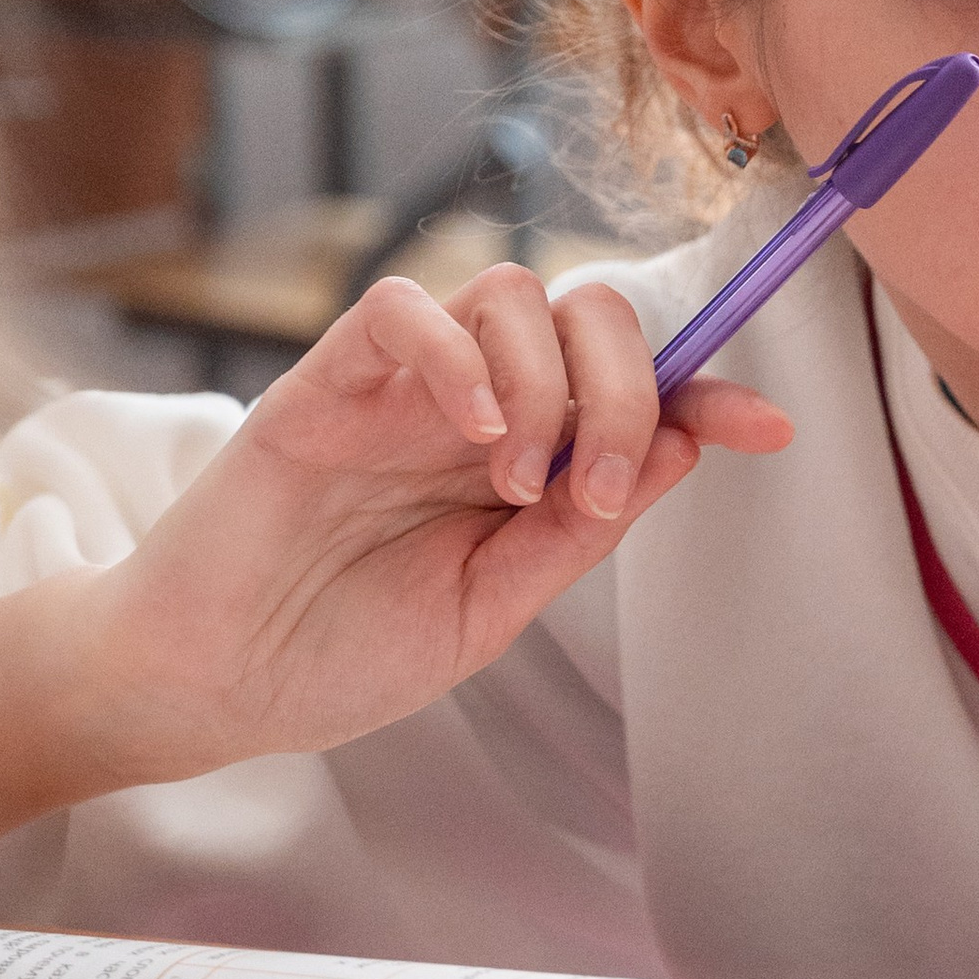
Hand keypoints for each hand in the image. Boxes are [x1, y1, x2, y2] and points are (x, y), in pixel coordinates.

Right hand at [79, 264, 790, 785]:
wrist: (211, 686)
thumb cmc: (338, 651)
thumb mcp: (492, 607)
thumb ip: (581, 530)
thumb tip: (684, 442)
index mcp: (519, 460)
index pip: (631, 386)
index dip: (703, 389)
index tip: (767, 429)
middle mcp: (469, 406)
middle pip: (584, 313)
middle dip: (627, 386)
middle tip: (600, 487)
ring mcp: (398, 388)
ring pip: (508, 292)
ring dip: (546, 382)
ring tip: (516, 484)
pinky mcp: (323, 383)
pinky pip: (401, 309)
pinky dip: (457, 355)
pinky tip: (472, 436)